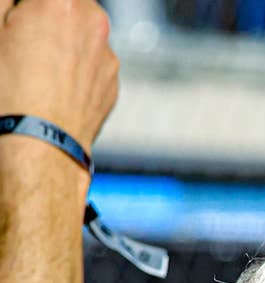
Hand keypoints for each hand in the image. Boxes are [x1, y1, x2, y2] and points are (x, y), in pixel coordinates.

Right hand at [0, 0, 118, 151]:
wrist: (39, 145)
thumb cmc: (8, 89)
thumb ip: (6, 2)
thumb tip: (14, 2)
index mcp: (62, 2)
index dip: (24, 6)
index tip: (16, 18)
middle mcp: (95, 23)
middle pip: (67, 5)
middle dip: (45, 15)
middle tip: (21, 38)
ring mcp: (108, 56)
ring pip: (82, 35)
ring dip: (62, 40)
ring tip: (35, 68)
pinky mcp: (112, 84)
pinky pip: (92, 65)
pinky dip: (75, 68)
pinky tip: (52, 87)